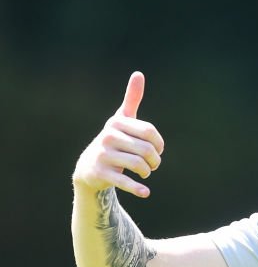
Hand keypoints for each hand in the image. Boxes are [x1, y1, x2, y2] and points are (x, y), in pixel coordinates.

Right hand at [72, 72, 164, 197]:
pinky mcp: (101, 173)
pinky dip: (137, 188)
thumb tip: (138, 73)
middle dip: (155, 161)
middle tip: (153, 165)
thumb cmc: (113, 141)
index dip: (159, 144)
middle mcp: (108, 136)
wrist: (89, 167)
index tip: (157, 150)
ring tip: (146, 173)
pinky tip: (145, 193)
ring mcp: (103, 155)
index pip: (150, 132)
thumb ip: (131, 99)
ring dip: (147, 172)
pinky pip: (123, 181)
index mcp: (117, 123)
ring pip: (138, 165)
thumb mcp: (121, 120)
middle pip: (146, 150)